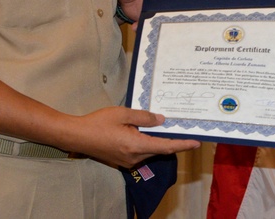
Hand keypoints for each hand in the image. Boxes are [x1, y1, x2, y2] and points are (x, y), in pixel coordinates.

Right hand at [64, 106, 199, 168]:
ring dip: (157, 141)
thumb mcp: (123, 113)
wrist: (77, 136)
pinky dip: (147, 144)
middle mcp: (134, 157)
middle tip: (183, 128)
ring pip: (149, 151)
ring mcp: (127, 161)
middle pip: (159, 149)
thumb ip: (144, 117)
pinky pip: (140, 153)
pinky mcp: (121, 161)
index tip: (196, 143)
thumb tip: (161, 120)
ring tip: (165, 127)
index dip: (182, 145)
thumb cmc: (99, 122)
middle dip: (171, 141)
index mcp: (136, 145)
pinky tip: (146, 132)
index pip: (165, 147)